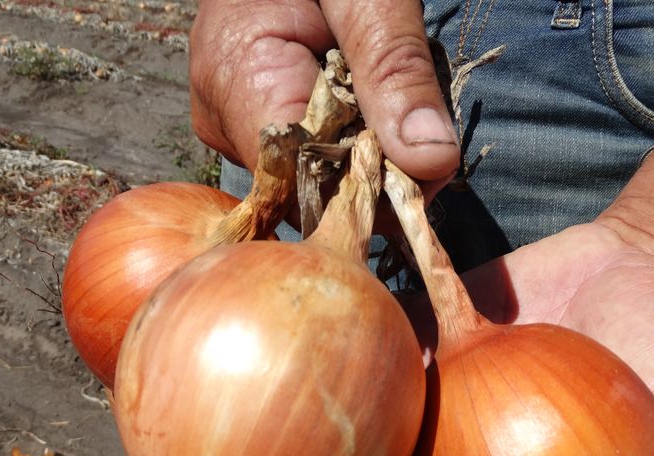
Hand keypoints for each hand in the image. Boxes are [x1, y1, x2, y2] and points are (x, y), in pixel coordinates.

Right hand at [189, 0, 459, 195]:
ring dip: (366, 154)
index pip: (306, 182)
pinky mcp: (247, 120)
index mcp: (236, 79)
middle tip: (422, 132)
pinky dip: (348, 141)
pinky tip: (364, 109)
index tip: (428, 167)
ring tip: (387, 105)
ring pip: (311, 177)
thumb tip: (431, 160)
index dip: (371, 188)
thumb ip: (396, 70)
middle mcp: (222, 117)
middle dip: (375, 170)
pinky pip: (305, 155)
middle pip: (309, 187)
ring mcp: (230, 122)